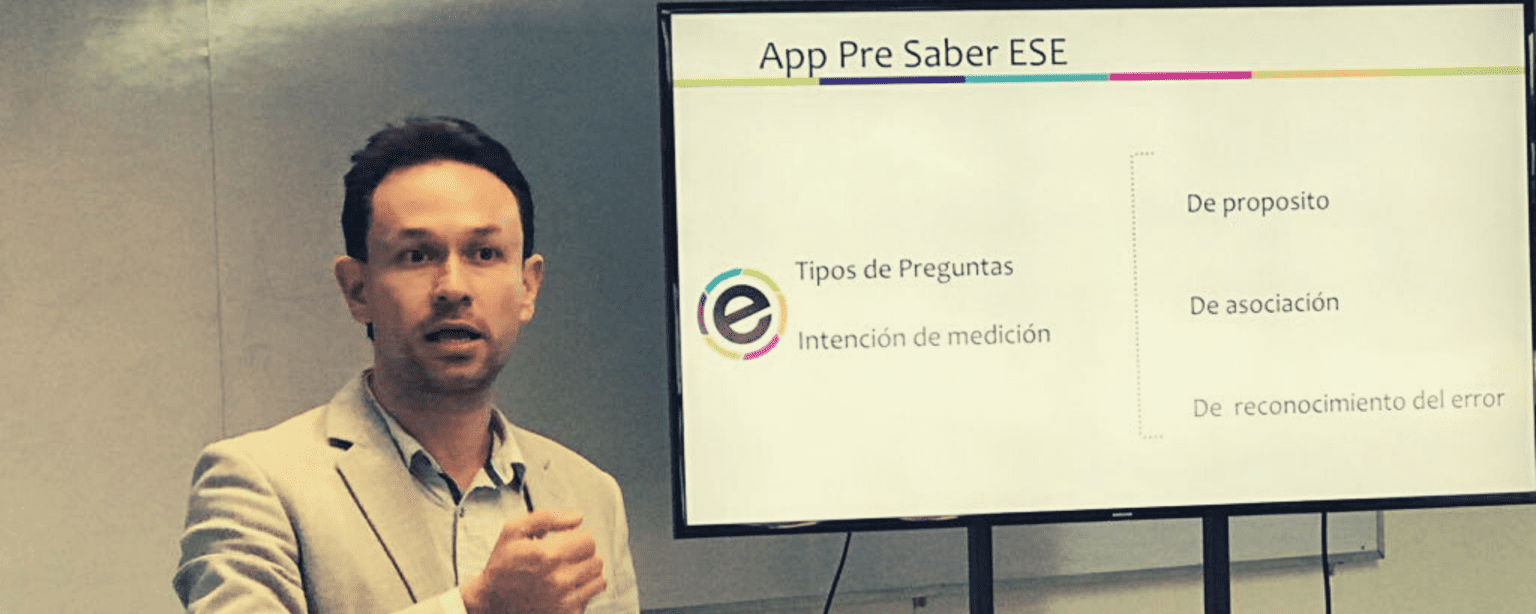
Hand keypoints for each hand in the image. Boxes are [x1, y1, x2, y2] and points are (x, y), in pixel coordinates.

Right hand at [462, 510, 606, 613]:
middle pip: (596, 559)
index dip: (579, 537)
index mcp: (547, 555)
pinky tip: (565, 588)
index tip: (568, 542)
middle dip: (583, 555)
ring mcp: (564, 600)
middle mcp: (558, 580)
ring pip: (599, 579)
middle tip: (566, 557)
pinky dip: (582, 591)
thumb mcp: (513, 530)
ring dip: (587, 573)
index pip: (589, 540)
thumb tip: (578, 517)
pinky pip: (590, 597)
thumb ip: (547, 517)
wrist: (492, 602)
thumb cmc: (503, 564)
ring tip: (569, 571)